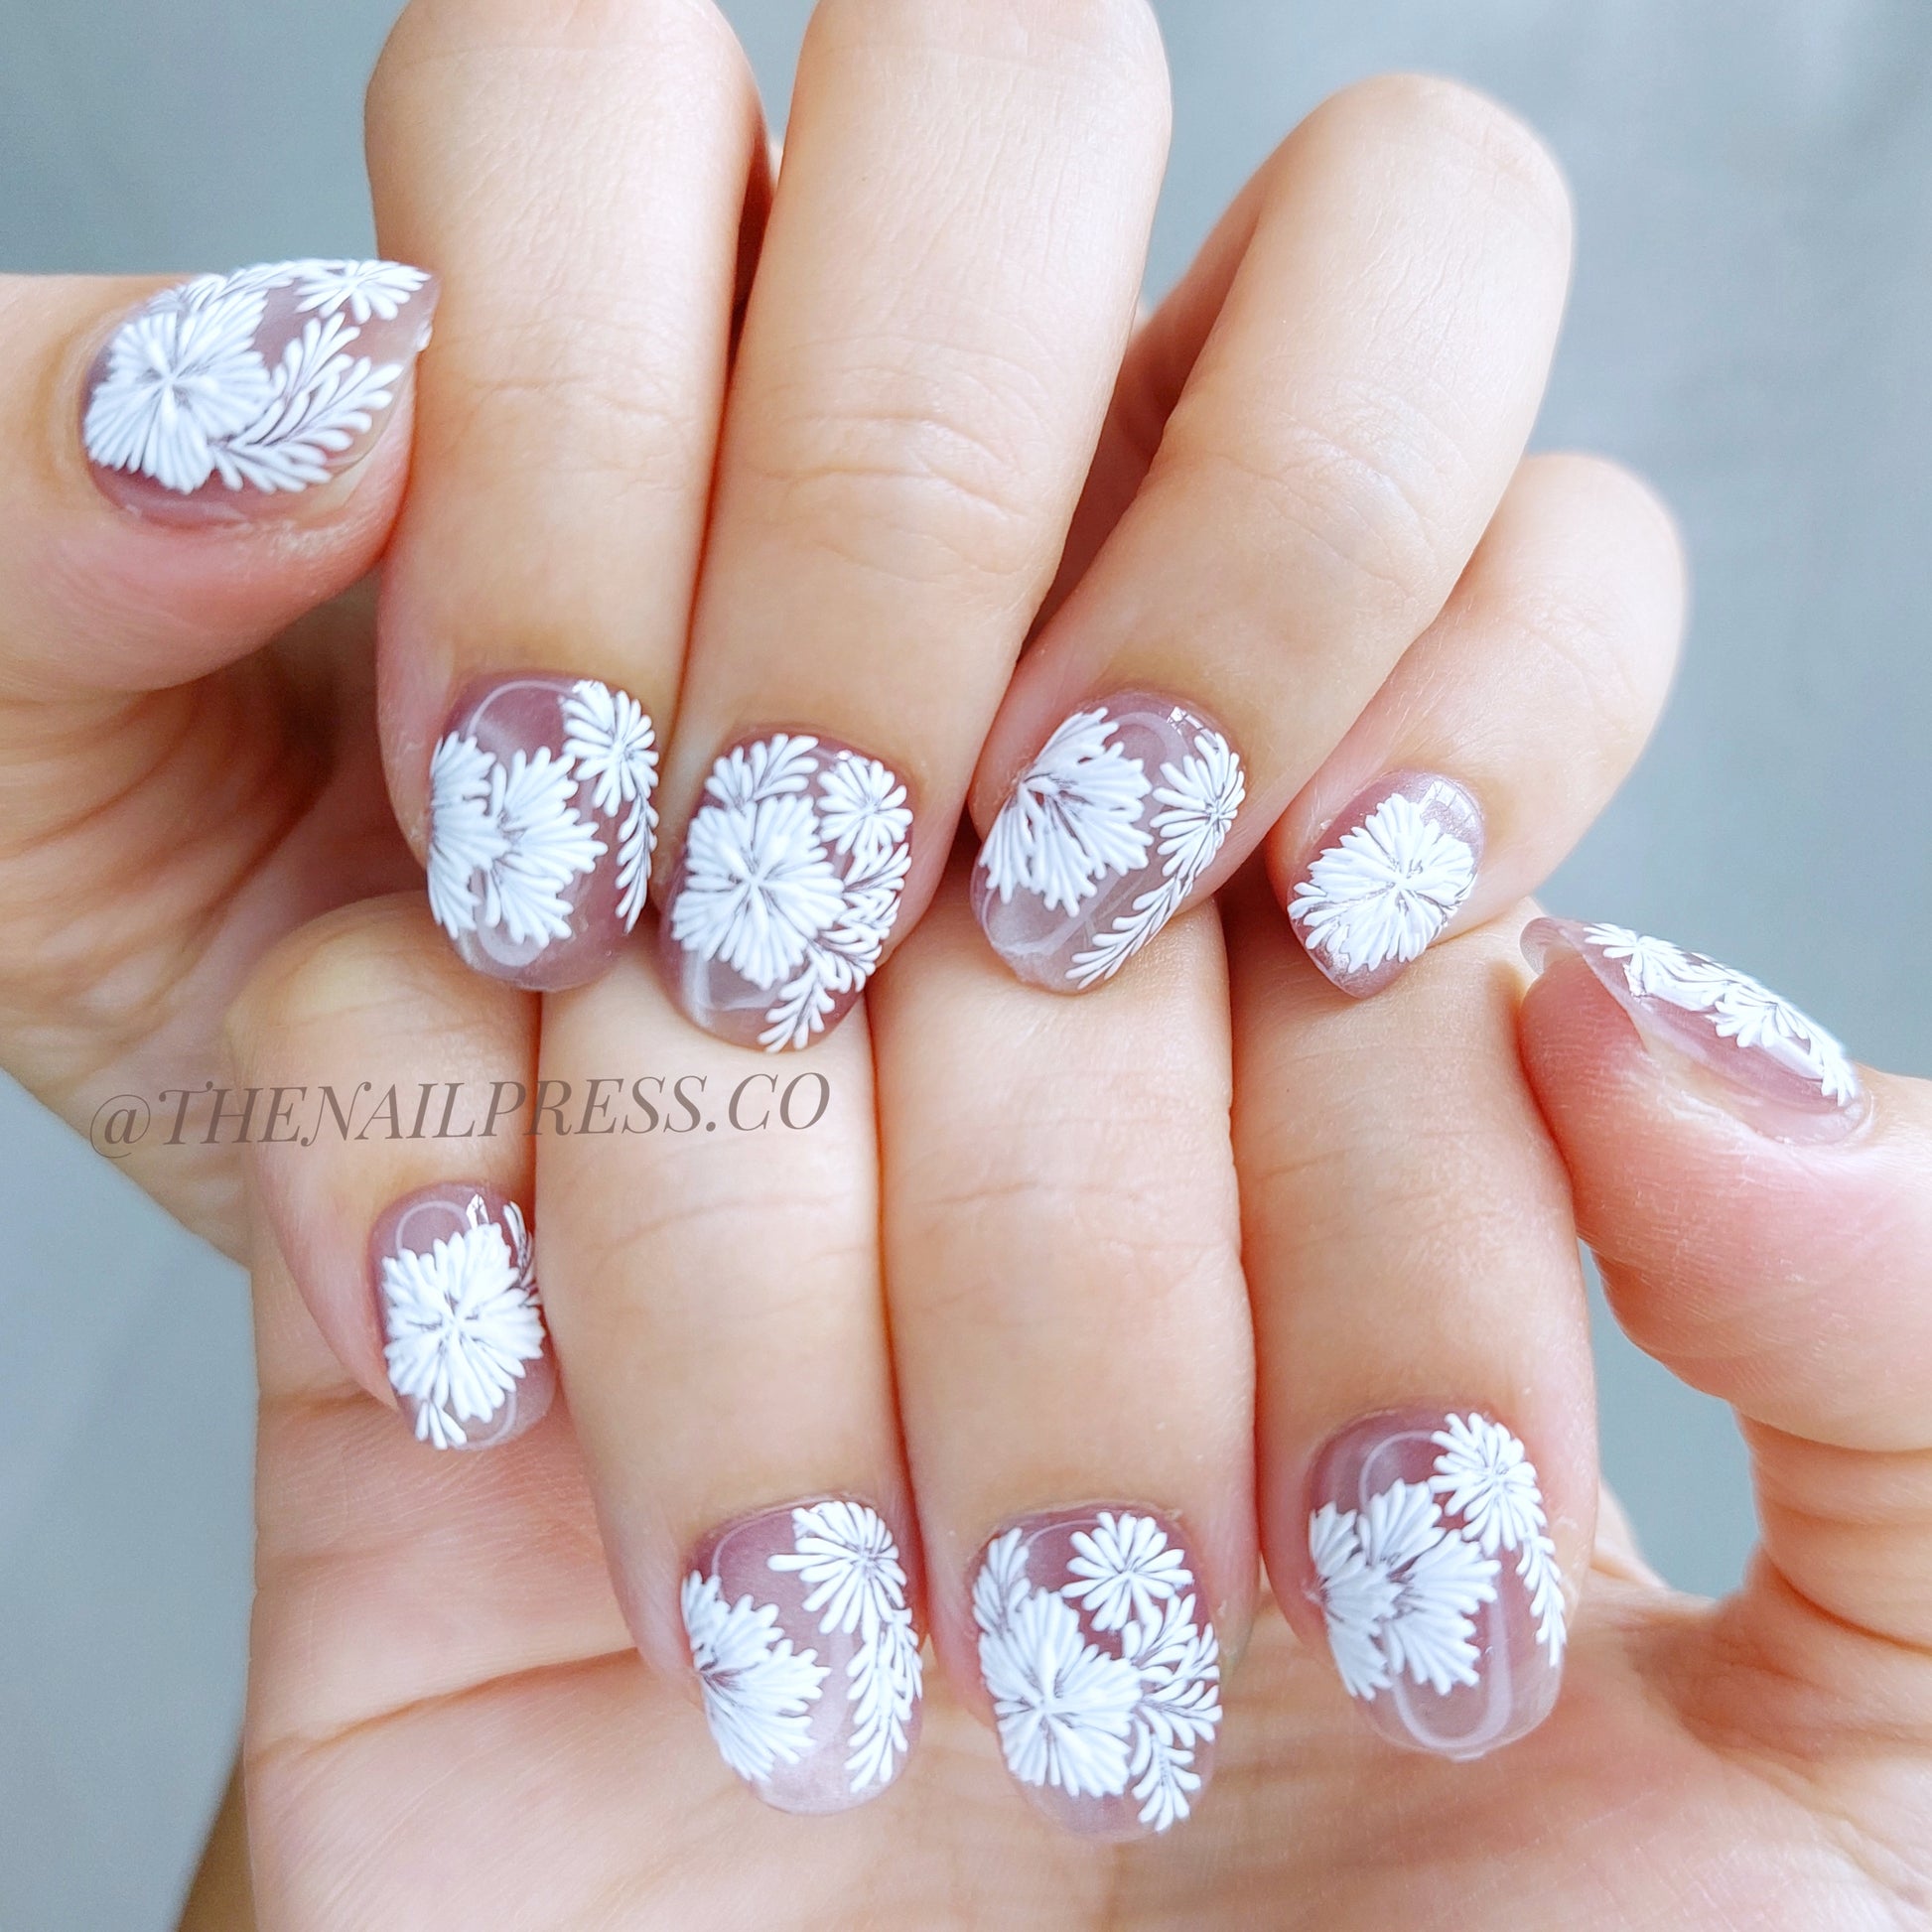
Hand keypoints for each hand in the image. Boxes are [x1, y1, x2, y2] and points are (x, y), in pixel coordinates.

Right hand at [226, 857, 1927, 1924]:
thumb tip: (1641, 1018)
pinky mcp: (413, 1317)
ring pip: (677, 954)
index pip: (1334, 887)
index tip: (1410, 1546)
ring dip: (760, 1326)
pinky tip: (515, 1418)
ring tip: (845, 1658)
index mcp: (1321, 1145)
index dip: (1375, 1180)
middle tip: (1117, 1658)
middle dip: (1067, 1294)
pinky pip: (354, 1046)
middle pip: (991, 893)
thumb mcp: (1832, 1782)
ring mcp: (698, 1195)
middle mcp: (1011, 1114)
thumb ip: (1892, 1362)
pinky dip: (420, 1187)